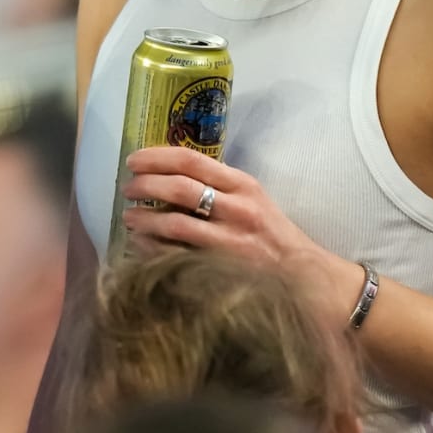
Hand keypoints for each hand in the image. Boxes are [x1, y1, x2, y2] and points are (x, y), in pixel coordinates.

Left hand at [119, 145, 359, 316]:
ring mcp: (230, 242)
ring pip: (174, 224)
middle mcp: (237, 210)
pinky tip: (140, 244)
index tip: (133, 161)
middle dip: (145, 186)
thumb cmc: (270, 233)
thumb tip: (165, 174)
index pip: (192, 161)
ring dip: (143, 219)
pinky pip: (176, 256)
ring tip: (128, 217)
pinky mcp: (221, 269)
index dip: (156, 157)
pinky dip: (152, 248)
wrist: (304, 275)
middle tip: (127, 188)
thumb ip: (217, 185)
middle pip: (178, 189)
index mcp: (243, 185)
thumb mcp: (252, 198)